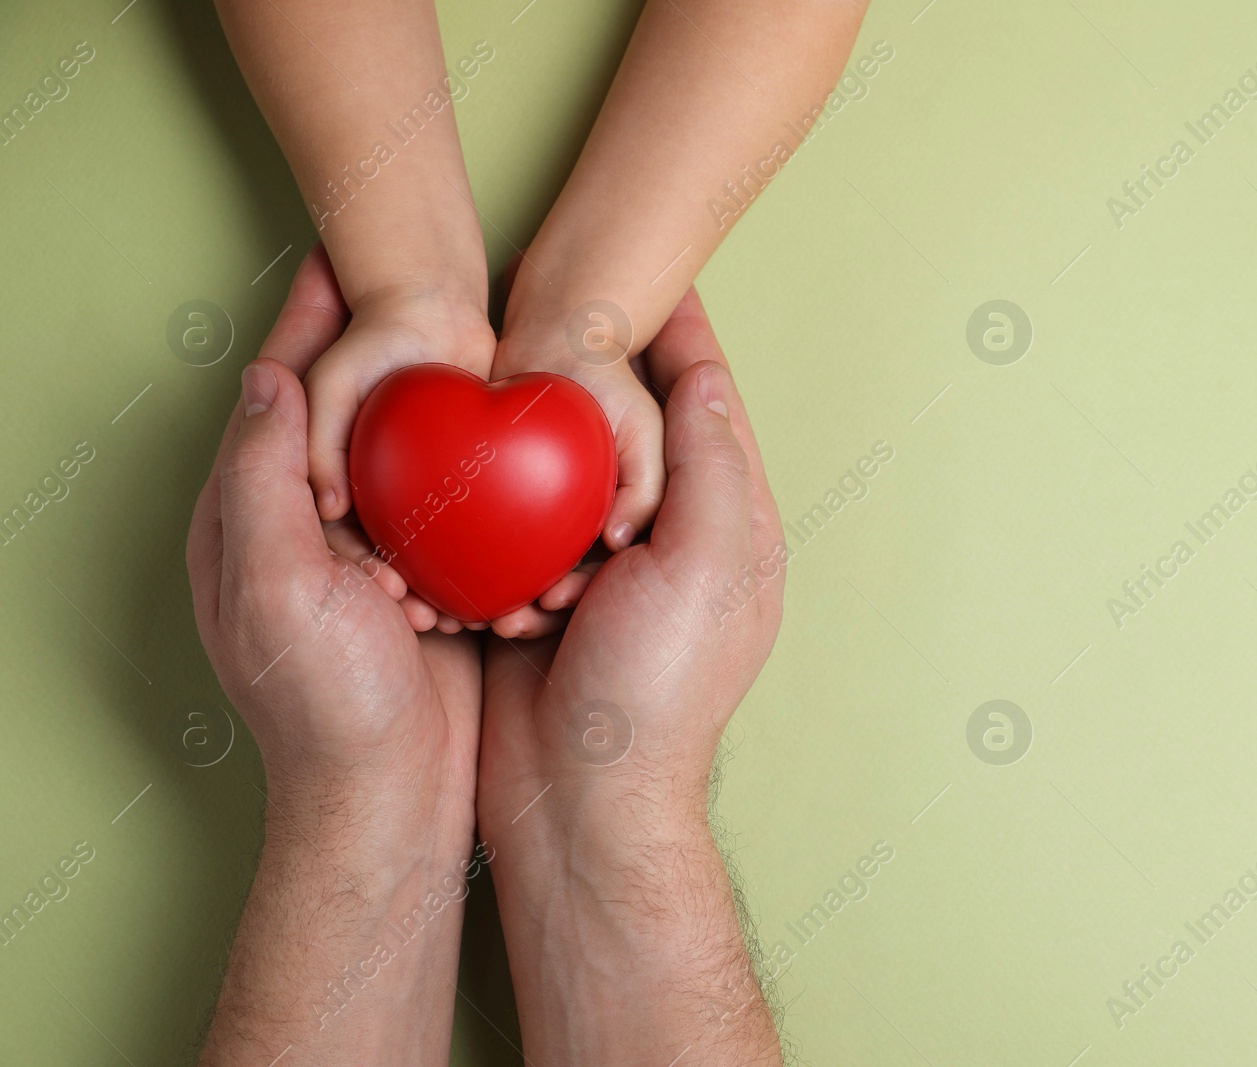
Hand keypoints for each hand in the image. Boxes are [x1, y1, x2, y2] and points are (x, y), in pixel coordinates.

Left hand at [188, 249, 483, 1063]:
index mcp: (255, 518)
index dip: (304, 324)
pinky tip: (515, 438)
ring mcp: (371, 558)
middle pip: (342, 412)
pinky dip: (476, 471)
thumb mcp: (271, 584)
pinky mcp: (426, 585)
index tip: (339, 256)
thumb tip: (269, 377)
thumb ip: (261, 479)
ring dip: (432, 400)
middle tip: (421, 281)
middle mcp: (309, 529)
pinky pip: (451, 509)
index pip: (278, 395)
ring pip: (402, 454)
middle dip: (372, 343)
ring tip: (476, 339)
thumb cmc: (321, 702)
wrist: (385, 799)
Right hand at [476, 288, 785, 1065]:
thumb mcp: (709, 565)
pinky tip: (462, 443)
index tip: (646, 263)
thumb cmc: (658, 689)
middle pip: (633, 419)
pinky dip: (493, 486)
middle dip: (599, 357)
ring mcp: (599, 564)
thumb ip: (712, 464)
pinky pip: (514, 516)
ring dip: (538, 417)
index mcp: (723, 521)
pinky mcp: (539, 591)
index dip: (677, 330)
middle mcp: (666, 536)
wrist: (582, 802)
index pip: (703, 400)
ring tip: (502, 347)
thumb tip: (705, 372)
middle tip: (550, 291)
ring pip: (567, 461)